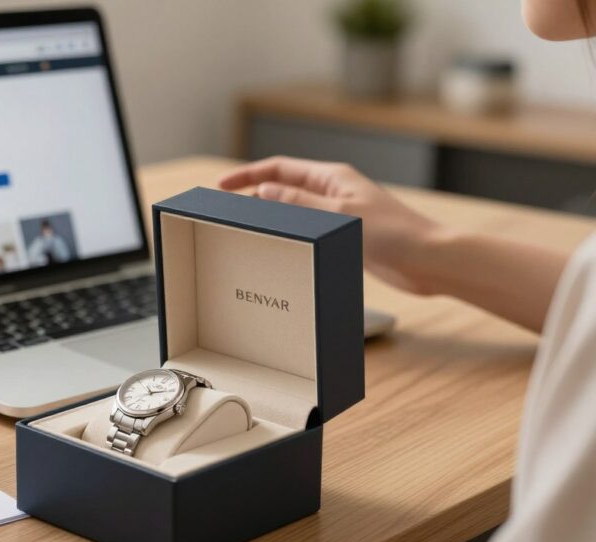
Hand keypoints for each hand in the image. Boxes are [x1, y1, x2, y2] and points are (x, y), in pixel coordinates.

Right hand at [218, 156, 448, 294]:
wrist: (429, 261)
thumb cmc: (393, 234)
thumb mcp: (339, 216)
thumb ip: (299, 204)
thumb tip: (264, 192)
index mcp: (332, 178)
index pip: (279, 169)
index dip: (248, 175)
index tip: (222, 186)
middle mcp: (334, 192)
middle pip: (284, 189)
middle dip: (255, 197)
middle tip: (228, 212)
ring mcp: (341, 214)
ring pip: (295, 212)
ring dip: (273, 219)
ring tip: (249, 232)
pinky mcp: (348, 237)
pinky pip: (310, 231)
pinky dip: (292, 236)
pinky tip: (281, 249)